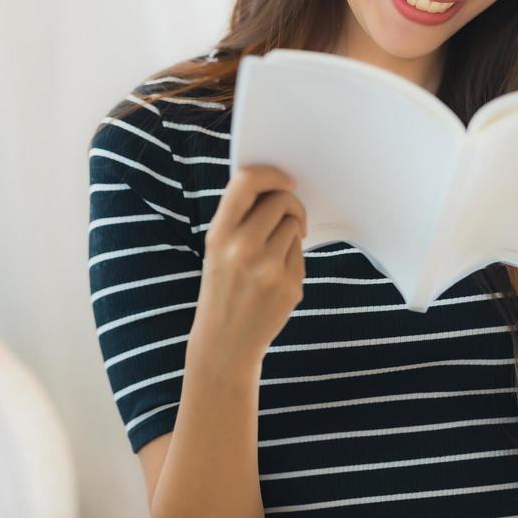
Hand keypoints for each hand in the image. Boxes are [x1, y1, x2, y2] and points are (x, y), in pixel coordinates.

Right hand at [190, 164, 307, 369]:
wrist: (225, 342)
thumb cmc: (223, 287)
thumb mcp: (217, 249)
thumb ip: (240, 217)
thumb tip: (276, 185)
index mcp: (219, 235)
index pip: (246, 183)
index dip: (270, 174)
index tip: (285, 179)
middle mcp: (242, 248)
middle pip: (280, 200)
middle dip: (289, 203)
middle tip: (290, 215)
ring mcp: (268, 268)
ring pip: (293, 225)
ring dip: (291, 230)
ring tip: (277, 250)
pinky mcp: (289, 285)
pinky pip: (300, 253)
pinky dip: (293, 256)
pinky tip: (277, 275)